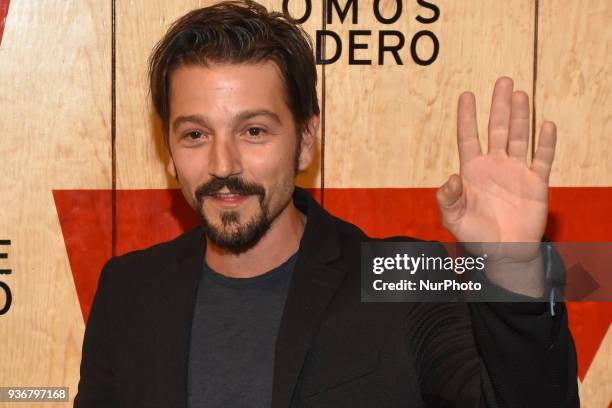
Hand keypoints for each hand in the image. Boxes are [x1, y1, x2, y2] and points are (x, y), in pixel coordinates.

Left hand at [436, 77, 555, 264]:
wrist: (503, 253)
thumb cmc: (475, 236)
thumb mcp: (454, 219)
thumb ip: (448, 199)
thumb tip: (451, 178)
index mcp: (473, 171)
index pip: (469, 137)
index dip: (468, 117)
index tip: (466, 95)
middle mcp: (495, 166)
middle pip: (498, 129)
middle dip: (499, 106)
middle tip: (503, 80)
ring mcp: (517, 172)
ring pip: (520, 138)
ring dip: (521, 116)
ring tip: (520, 95)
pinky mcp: (536, 184)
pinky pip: (542, 159)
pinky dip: (545, 143)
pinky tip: (545, 124)